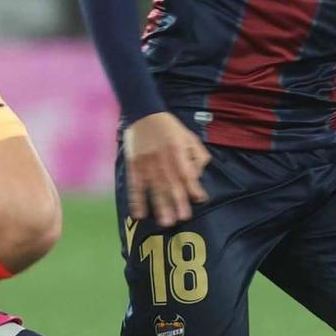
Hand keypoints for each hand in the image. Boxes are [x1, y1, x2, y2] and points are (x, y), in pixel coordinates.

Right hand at [122, 112, 209, 227]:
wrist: (143, 113)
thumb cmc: (170, 128)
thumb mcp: (189, 137)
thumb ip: (198, 156)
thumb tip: (198, 176)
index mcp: (177, 151)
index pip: (187, 173)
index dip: (194, 187)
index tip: (200, 199)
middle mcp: (162, 159)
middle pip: (171, 184)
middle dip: (177, 202)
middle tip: (182, 218)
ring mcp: (146, 164)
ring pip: (154, 188)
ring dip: (160, 205)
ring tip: (165, 222)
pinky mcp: (134, 166)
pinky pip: (135, 185)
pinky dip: (136, 200)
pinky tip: (139, 214)